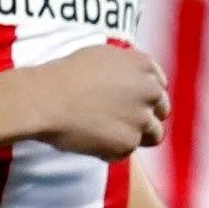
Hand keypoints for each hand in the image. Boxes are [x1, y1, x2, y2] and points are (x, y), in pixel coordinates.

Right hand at [14, 44, 169, 159]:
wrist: (46, 99)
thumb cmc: (65, 75)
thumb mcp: (102, 56)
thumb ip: (126, 68)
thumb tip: (130, 80)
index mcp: (144, 65)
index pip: (160, 84)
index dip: (146, 95)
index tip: (134, 101)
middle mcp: (149, 91)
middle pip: (162, 109)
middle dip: (147, 115)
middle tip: (123, 120)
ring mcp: (141, 119)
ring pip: (154, 134)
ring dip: (137, 135)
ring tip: (110, 134)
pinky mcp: (128, 144)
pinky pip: (127, 151)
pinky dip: (112, 149)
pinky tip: (92, 140)